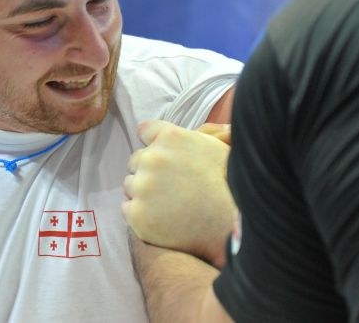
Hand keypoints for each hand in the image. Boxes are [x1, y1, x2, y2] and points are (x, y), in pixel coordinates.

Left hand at [122, 120, 234, 268]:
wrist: (230, 228)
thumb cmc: (228, 186)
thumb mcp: (214, 147)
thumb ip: (189, 135)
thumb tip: (167, 130)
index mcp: (171, 137)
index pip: (145, 130)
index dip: (155, 144)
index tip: (164, 158)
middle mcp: (152, 158)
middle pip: (136, 160)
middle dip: (149, 170)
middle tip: (173, 187)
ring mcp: (142, 187)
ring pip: (131, 185)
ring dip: (144, 193)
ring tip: (171, 205)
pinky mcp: (137, 214)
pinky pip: (127, 209)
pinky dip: (140, 214)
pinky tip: (163, 219)